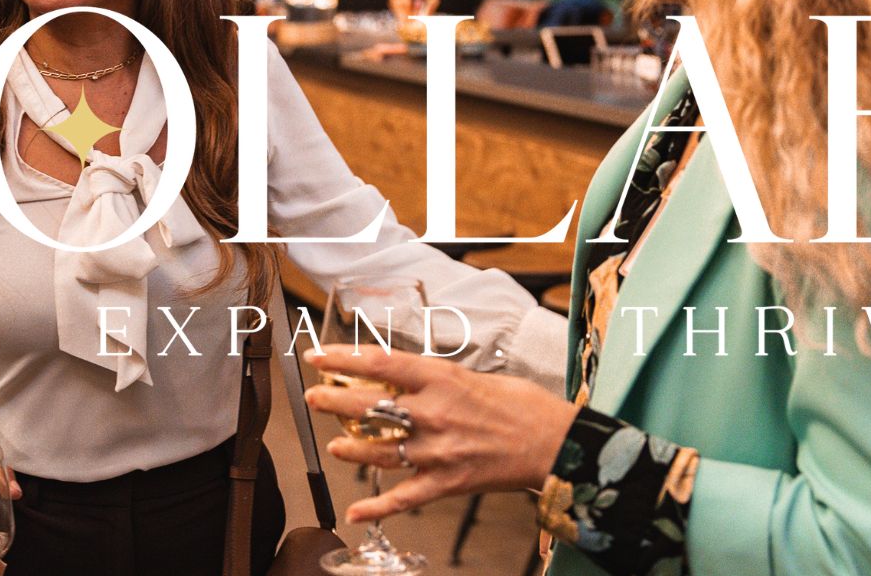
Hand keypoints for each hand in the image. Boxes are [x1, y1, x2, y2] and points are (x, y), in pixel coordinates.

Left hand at [305, 345, 576, 523]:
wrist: (556, 443)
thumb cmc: (523, 405)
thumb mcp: (476, 376)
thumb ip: (438, 379)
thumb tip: (408, 377)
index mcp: (441, 378)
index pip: (380, 363)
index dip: (343, 359)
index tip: (318, 357)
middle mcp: (433, 413)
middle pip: (370, 405)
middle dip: (334, 402)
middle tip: (313, 398)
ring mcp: (438, 450)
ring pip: (380, 450)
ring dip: (350, 447)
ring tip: (333, 445)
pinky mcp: (448, 482)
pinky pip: (405, 498)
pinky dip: (378, 507)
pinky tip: (356, 513)